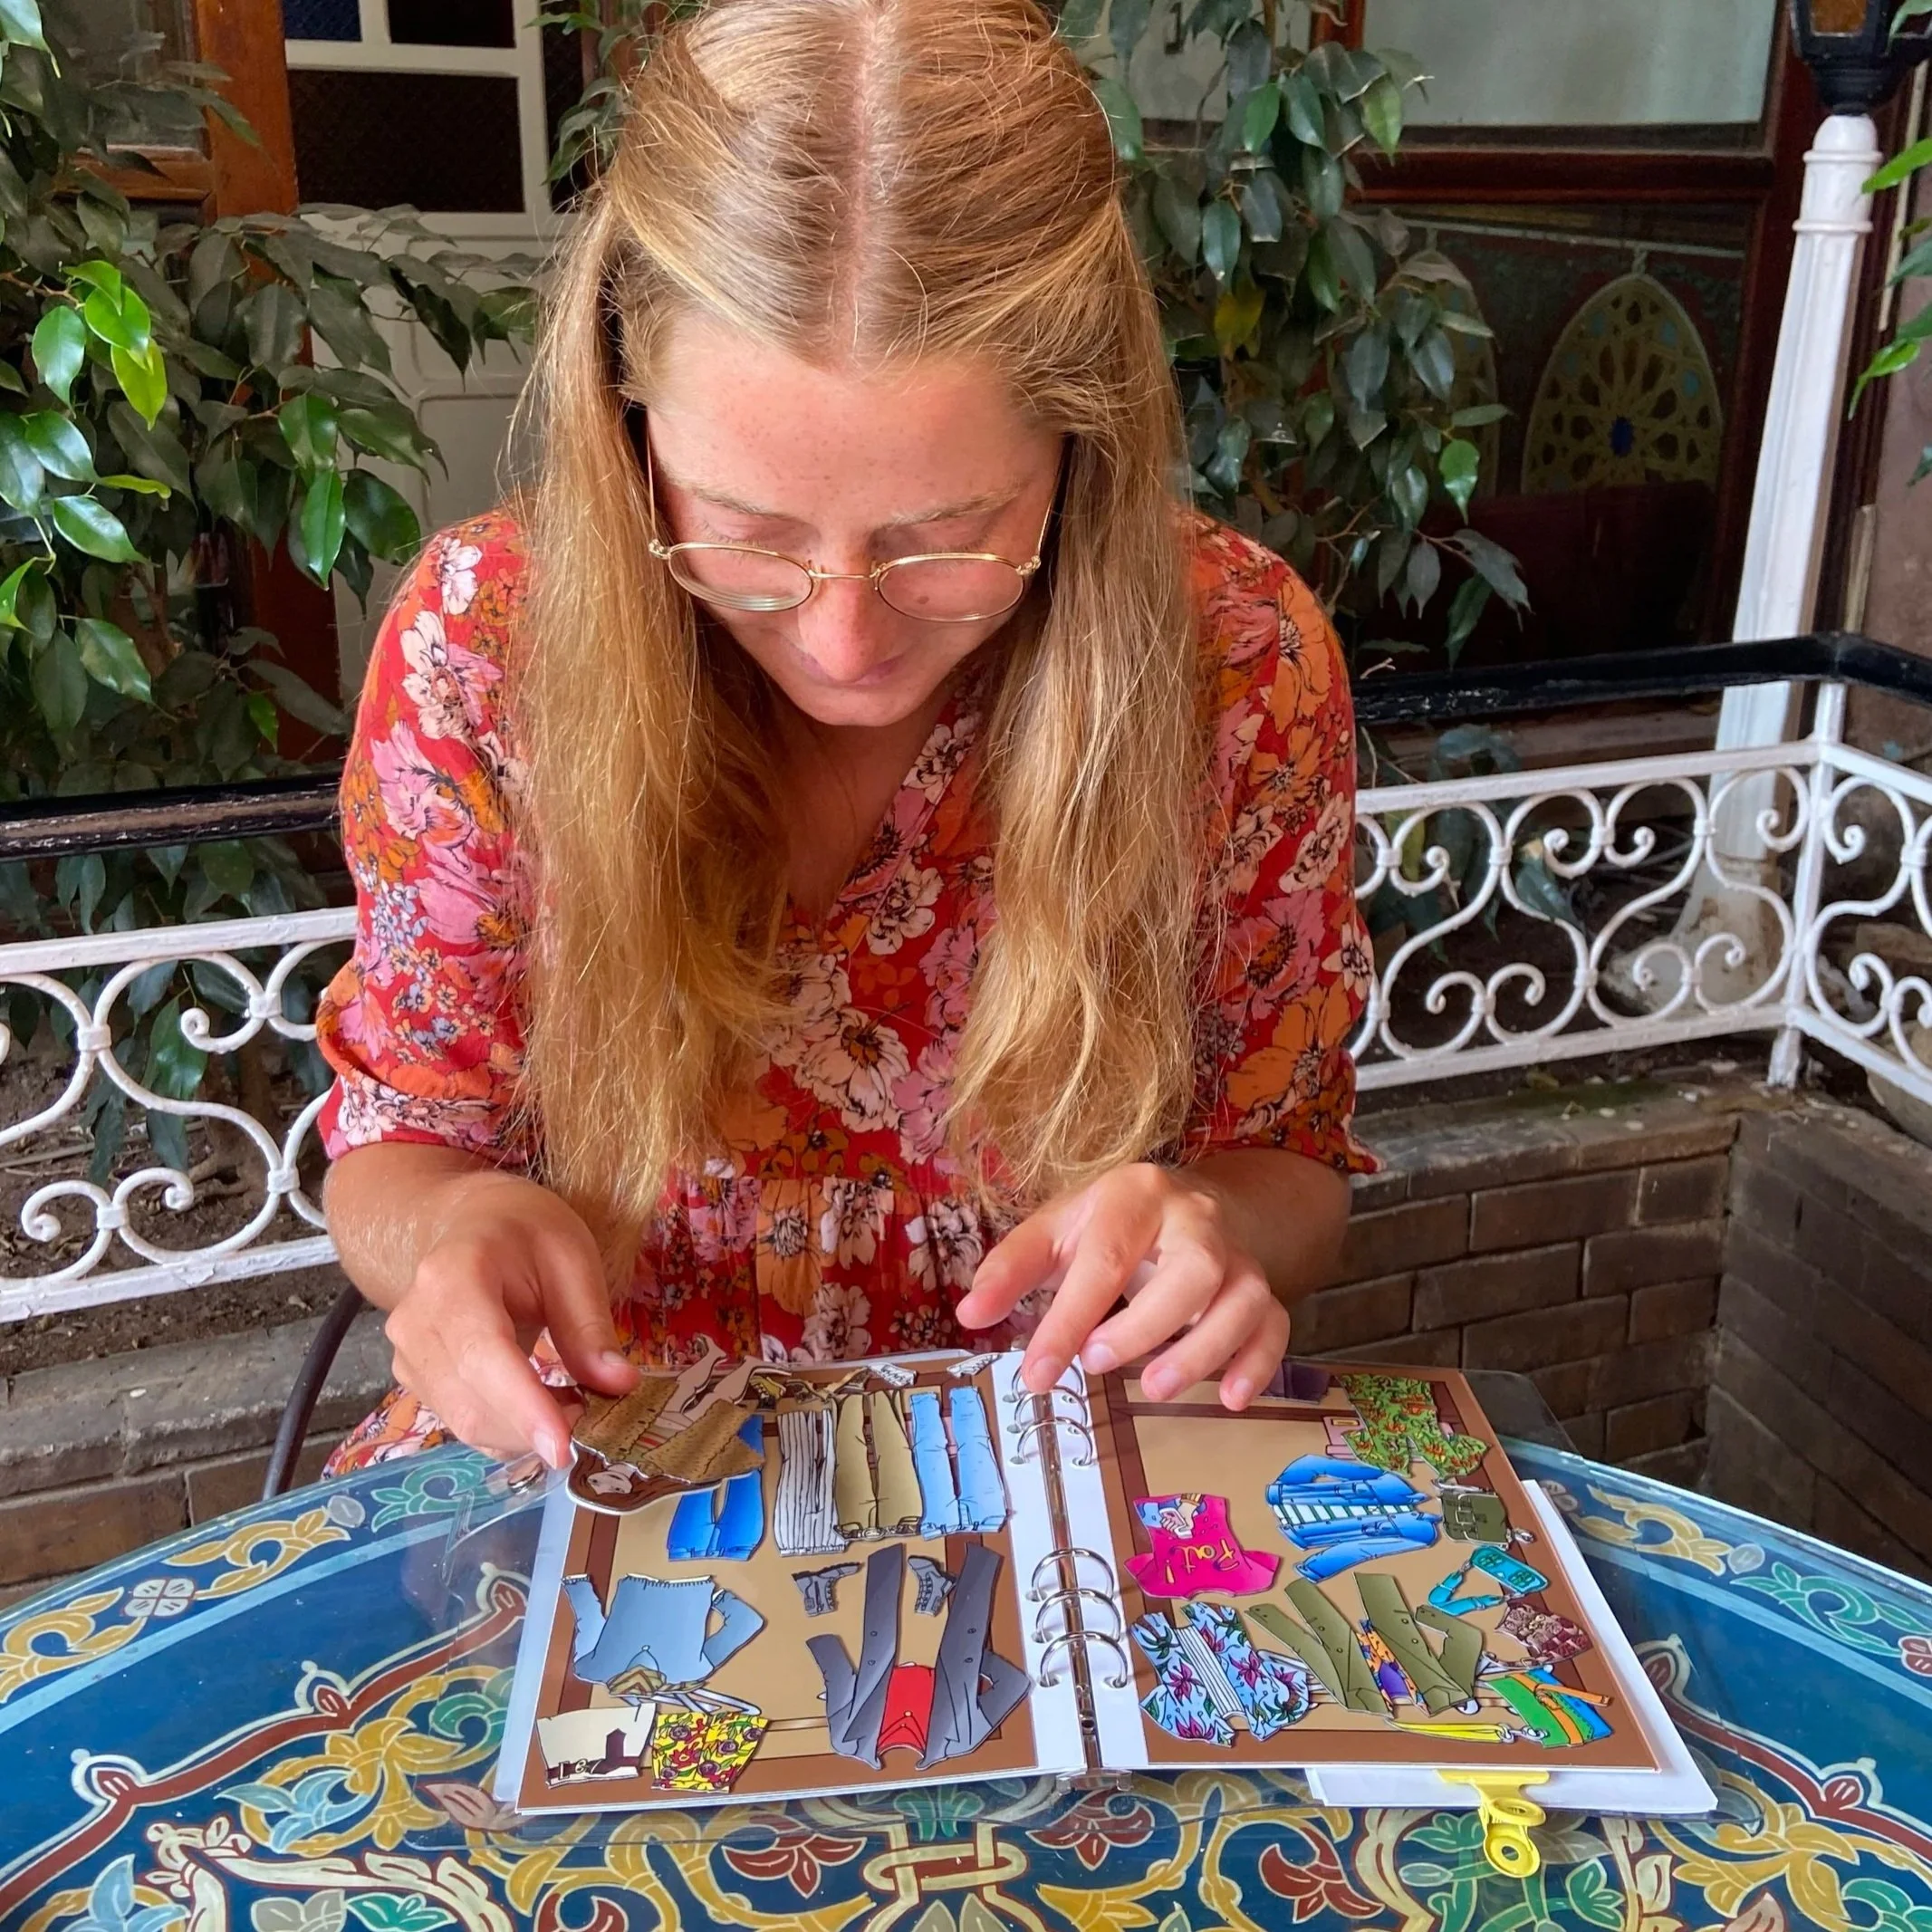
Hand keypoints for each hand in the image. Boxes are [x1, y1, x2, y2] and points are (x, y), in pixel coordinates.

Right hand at [382, 1169, 635, 1467]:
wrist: (471, 1223)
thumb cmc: (525, 1234)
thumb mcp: (572, 1259)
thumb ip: (590, 1325)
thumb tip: (620, 1386)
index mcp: (454, 1276)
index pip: (483, 1355)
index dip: (522, 1407)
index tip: (563, 1448)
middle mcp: (416, 1321)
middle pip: (471, 1403)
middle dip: (535, 1426)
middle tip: (593, 1410)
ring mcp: (407, 1354)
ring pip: (466, 1422)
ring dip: (525, 1431)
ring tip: (572, 1398)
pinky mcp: (415, 1379)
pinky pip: (463, 1421)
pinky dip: (508, 1429)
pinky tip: (541, 1402)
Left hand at [954, 1161, 1287, 1409]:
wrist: (1186, 1202)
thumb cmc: (1110, 1224)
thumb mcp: (1057, 1230)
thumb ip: (1012, 1268)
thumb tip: (970, 1314)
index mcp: (1136, 1196)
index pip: (1105, 1259)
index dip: (1068, 1320)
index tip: (1036, 1375)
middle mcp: (1196, 1219)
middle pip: (1194, 1269)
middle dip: (1149, 1324)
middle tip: (1098, 1363)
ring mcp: (1237, 1256)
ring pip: (1244, 1298)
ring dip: (1204, 1350)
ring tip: (1155, 1389)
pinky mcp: (1264, 1290)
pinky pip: (1276, 1324)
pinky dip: (1260, 1363)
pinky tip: (1230, 1399)